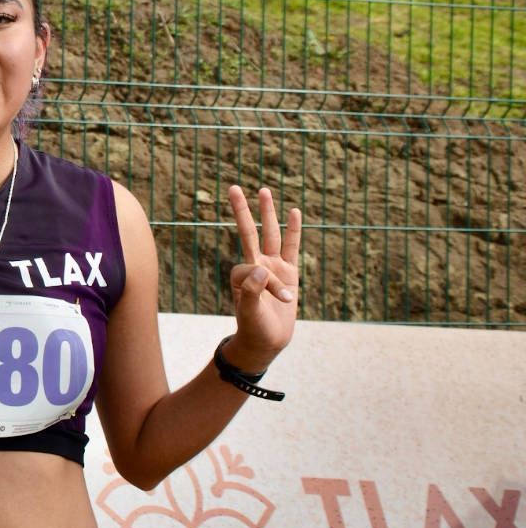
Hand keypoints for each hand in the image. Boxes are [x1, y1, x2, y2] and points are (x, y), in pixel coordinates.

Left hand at [225, 186, 301, 368]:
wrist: (268, 340)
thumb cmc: (254, 327)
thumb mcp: (250, 312)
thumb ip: (253, 292)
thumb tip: (260, 271)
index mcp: (241, 274)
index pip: (251, 265)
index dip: (267, 282)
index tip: (282, 299)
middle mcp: (255, 265)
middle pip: (249, 231)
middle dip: (243, 211)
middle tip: (233, 188)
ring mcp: (273, 266)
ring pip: (270, 234)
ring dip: (268, 213)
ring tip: (263, 190)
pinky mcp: (289, 271)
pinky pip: (291, 246)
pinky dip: (293, 230)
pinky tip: (293, 212)